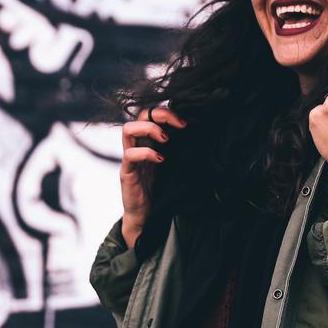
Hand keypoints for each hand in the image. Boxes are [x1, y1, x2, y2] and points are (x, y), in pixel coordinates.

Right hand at [120, 106, 186, 248]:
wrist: (147, 215)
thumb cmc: (161, 189)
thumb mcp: (174, 164)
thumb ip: (180, 149)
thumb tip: (200, 135)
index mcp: (149, 140)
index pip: (153, 113)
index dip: (169, 112)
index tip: (187, 123)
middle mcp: (138, 144)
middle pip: (141, 114)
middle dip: (161, 115)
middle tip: (180, 126)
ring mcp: (130, 157)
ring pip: (128, 129)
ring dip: (150, 129)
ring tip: (166, 140)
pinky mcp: (127, 171)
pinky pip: (130, 154)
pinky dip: (147, 153)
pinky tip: (161, 160)